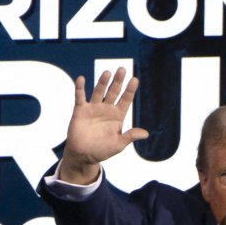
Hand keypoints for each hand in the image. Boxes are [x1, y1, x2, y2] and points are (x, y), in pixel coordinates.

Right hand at [58, 67, 148, 183]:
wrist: (83, 155)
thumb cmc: (102, 150)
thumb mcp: (118, 144)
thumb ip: (130, 136)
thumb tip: (146, 134)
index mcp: (117, 116)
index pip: (125, 100)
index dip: (130, 90)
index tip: (135, 79)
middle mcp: (106, 109)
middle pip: (113, 92)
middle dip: (118, 81)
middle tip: (122, 69)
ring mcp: (93, 108)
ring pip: (99, 92)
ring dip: (102, 82)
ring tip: (107, 73)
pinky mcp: (80, 111)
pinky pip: (80, 97)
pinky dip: (80, 88)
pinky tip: (82, 79)